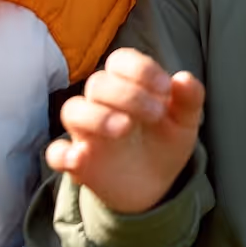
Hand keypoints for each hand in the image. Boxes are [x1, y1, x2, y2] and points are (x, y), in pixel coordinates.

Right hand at [42, 48, 204, 215]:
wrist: (155, 185)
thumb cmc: (164, 142)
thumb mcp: (184, 123)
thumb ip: (189, 99)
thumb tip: (184, 78)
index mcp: (127, 86)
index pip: (120, 61)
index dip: (141, 68)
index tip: (166, 89)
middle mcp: (102, 103)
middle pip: (98, 83)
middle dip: (127, 94)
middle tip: (156, 115)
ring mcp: (86, 132)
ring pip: (73, 110)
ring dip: (96, 115)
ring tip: (125, 128)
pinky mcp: (77, 162)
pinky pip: (56, 153)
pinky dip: (63, 154)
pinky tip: (79, 158)